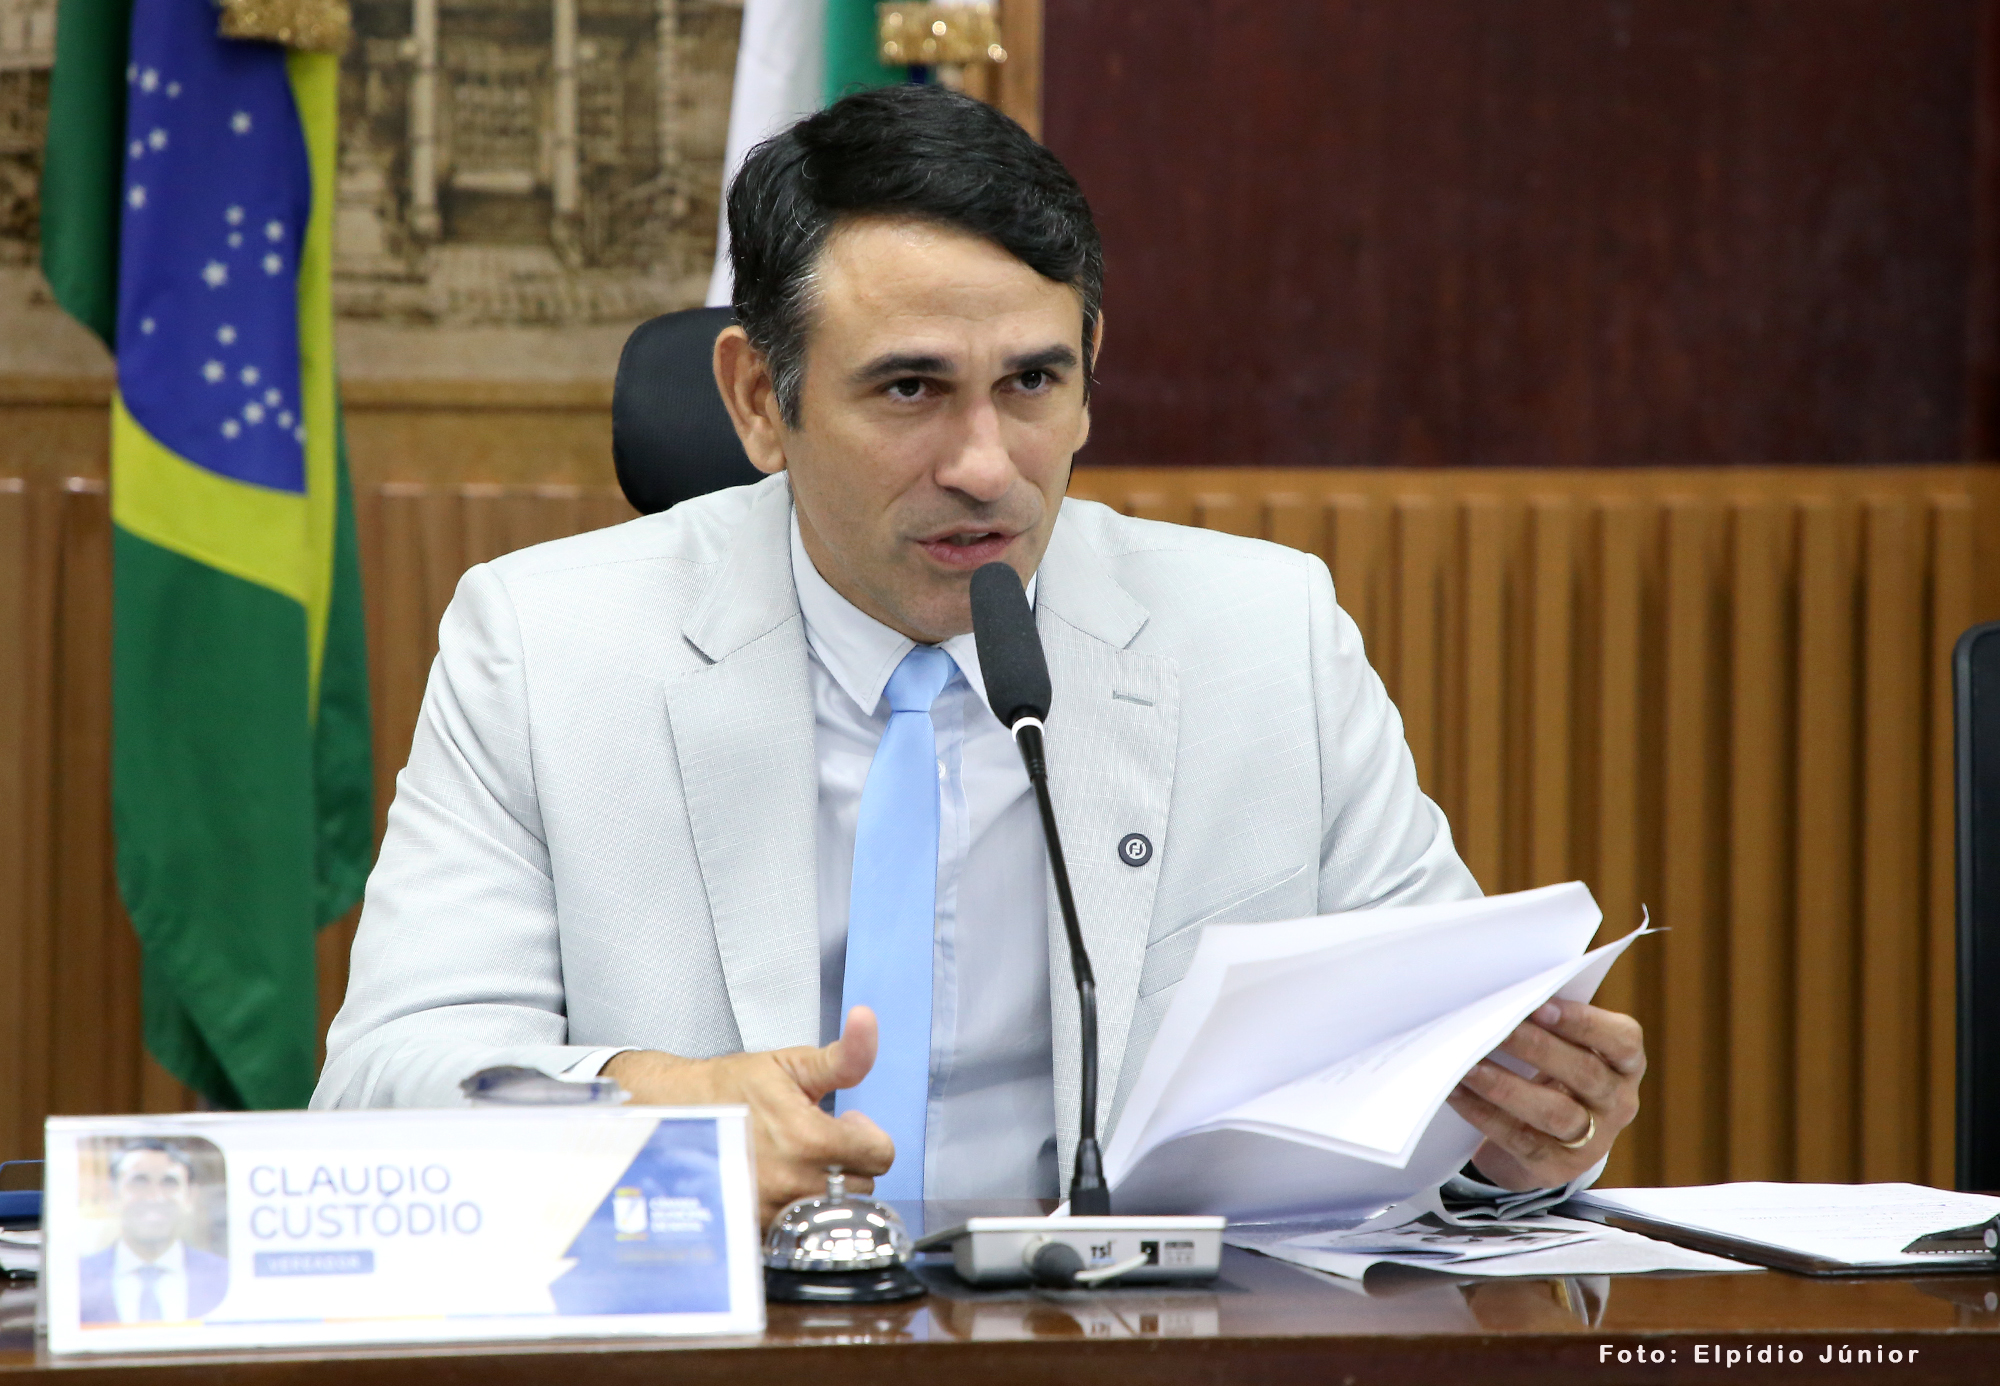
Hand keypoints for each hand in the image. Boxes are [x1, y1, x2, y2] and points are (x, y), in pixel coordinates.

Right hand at [602, 1006, 895, 1225]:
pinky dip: (797, 1209)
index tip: (844, 1122)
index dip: (866, 1133)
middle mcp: (792, 1183)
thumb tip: (868, 1020)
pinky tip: (779, 1182)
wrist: (674, 1113)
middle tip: (816, 1138)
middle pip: (861, 1185)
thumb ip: (844, 1054)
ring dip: (824, 1186)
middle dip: (847, 1160)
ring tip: (796, 1159)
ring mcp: (772, 1212)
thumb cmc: (732, 1086)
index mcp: (809, 1139)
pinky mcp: (756, 1229)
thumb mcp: (793, 1063)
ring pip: (832, 1209)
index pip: (881, 1156)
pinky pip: (800, 1227)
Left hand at [1445, 999, 1644, 1190]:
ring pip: (1554, 1112)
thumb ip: (1549, 1024)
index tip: (1541, 1005)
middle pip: (1584, 1073)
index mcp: (1625, 1064)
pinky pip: (1520, 1139)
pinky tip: (1458, 1092)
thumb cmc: (1552, 1074)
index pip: (1621, 1040)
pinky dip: (1485, 1114)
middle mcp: (1618, 1102)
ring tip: (1468, 1065)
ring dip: (1506, 1086)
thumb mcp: (1565, 1049)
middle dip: (1536, 1047)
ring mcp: (1592, 1139)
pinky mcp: (1556, 1166)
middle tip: (1496, 1028)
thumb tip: (1503, 995)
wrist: (1544, 1140)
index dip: (1583, 1022)